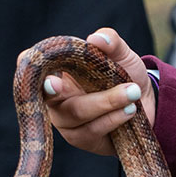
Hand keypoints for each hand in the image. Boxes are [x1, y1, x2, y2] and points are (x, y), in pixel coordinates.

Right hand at [42, 29, 154, 156]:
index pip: (31, 68)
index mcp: (57, 71)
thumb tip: (96, 38)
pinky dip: (113, 118)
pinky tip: (129, 110)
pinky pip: (91, 130)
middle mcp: (54, 97)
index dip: (32, 69)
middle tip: (86, 81)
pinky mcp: (79, 138)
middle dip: (69, 89)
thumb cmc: (123, 74)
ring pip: (76, 113)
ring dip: (107, 102)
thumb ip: (111, 42)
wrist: (144, 101)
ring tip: (132, 92)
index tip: (49, 75)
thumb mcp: (122, 55)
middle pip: (52, 95)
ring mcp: (64, 120)